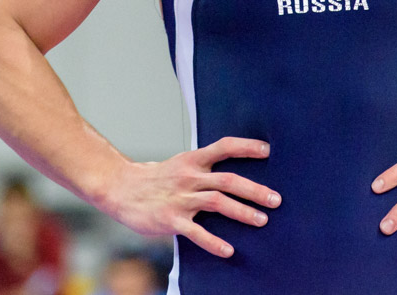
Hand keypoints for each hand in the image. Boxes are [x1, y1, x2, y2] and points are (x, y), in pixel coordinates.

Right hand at [110, 136, 280, 258]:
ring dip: (242, 212)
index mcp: (193, 160)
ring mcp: (181, 198)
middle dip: (254, 190)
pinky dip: (213, 242)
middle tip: (276, 199)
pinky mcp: (171, 219)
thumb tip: (229, 174)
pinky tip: (228, 250)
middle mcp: (190, 177)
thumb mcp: (180, 164)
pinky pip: (196, 232)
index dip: (246, 147)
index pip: (224, 147)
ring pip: (217, 202)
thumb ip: (202, 168)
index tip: (267, 150)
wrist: (121, 188)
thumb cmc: (155, 178)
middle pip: (228, 179)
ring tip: (262, 220)